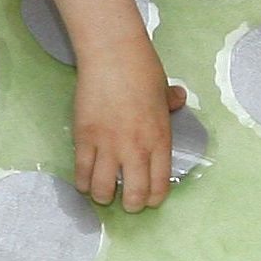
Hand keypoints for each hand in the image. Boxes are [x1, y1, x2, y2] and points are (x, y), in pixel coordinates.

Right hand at [68, 37, 184, 211]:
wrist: (113, 55)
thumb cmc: (142, 68)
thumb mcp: (164, 89)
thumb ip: (171, 102)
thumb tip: (178, 100)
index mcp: (160, 140)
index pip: (160, 184)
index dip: (154, 198)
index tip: (150, 200)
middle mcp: (136, 148)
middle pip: (134, 194)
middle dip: (132, 205)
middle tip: (128, 203)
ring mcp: (108, 145)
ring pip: (104, 189)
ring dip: (104, 197)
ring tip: (104, 194)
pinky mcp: (84, 138)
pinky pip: (82, 172)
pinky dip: (83, 183)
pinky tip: (85, 183)